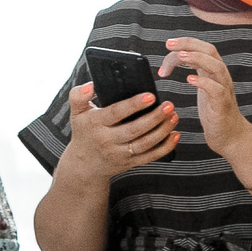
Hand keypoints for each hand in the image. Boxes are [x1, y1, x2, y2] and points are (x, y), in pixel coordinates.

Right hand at [55, 82, 178, 185]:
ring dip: (162, 130)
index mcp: (95, 125)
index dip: (134, 105)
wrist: (84, 165)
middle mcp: (107, 141)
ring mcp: (119, 154)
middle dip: (154, 118)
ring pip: (145, 144)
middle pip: (134, 130)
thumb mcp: (76, 113)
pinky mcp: (130, 163)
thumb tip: (90, 85)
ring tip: (174, 116)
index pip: (116, 113)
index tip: (151, 95)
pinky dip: (165, 147)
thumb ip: (78, 96)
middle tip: (169, 105)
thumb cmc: (84, 132)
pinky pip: (150, 157)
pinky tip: (174, 135)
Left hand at [160, 37, 251, 162]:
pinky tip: (190, 79)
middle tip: (169, 44)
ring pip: (215, 66)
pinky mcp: (222, 104)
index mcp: (214, 70)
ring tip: (180, 57)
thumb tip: (172, 61)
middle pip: (209, 50)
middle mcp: (221, 76)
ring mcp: (224, 89)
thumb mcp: (201, 87)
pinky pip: (216, 89)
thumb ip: (193, 71)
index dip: (185, 42)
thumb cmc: (213, 111)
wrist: (229, 135)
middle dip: (188, 44)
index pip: (202, 48)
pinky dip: (203, 82)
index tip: (168, 44)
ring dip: (196, 58)